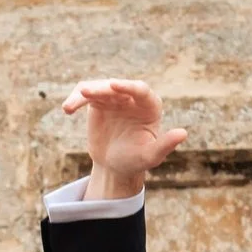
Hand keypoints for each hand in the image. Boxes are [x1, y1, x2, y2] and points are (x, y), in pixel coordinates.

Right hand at [61, 79, 185, 200]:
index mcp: (149, 106)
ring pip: (98, 88)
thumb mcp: (150, 156)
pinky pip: (86, 95)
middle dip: (101, 89)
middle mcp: (132, 98)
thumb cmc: (136, 160)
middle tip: (86, 93)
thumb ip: (165, 144)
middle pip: (116, 86)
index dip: (128, 86)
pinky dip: (76, 99)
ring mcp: (114, 98)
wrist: (115, 166)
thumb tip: (183, 133)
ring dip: (85, 93)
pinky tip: (67, 109)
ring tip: (71, 106)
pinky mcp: (98, 102)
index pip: (141, 90)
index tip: (114, 86)